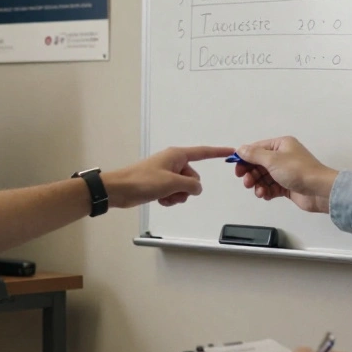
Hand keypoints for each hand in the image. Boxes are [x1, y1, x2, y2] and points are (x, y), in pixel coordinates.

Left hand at [102, 146, 234, 208]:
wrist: (119, 190)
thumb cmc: (143, 181)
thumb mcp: (172, 183)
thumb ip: (191, 185)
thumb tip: (197, 188)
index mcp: (177, 155)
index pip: (203, 152)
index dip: (217, 152)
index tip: (231, 151)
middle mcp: (173, 162)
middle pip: (193, 178)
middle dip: (186, 189)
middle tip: (171, 191)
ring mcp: (166, 173)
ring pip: (184, 188)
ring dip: (177, 196)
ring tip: (163, 197)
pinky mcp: (160, 183)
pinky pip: (174, 193)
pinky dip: (169, 198)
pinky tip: (159, 200)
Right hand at [234, 137, 337, 213]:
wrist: (319, 190)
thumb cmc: (298, 171)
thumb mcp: (273, 160)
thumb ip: (254, 155)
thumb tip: (240, 149)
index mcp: (281, 145)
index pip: (257, 149)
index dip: (245, 158)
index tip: (237, 169)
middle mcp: (283, 156)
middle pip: (259, 164)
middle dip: (251, 174)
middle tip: (246, 183)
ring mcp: (285, 172)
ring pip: (264, 177)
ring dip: (258, 185)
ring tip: (259, 192)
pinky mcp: (287, 185)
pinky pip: (271, 187)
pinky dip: (266, 191)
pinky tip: (265, 195)